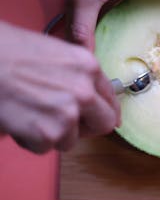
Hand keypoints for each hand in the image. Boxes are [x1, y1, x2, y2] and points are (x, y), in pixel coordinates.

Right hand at [0, 21, 119, 153]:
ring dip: (52, 133)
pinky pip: (45, 148)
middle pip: (103, 124)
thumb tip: (93, 98)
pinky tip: (19, 120)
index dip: (104, 111)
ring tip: (30, 113)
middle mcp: (85, 91)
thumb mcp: (57, 54)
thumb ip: (79, 77)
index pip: (110, 99)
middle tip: (64, 123)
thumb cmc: (9, 52)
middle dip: (86, 127)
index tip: (99, 118)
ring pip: (71, 140)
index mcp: (89, 68)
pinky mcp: (48, 133)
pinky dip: (30, 140)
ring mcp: (68, 114)